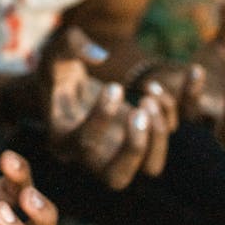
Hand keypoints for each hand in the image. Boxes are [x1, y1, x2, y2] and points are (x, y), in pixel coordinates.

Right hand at [38, 27, 175, 188]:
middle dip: (134, 146)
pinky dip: (169, 117)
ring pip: (150, 168)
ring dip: (157, 135)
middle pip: (117, 178)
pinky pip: (162, 142)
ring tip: (149, 99)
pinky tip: (154, 89)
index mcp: (63, 141)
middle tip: (140, 110)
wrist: (68, 84)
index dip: (103, 118)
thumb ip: (71, 45)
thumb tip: (100, 56)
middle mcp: (91, 158)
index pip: (84, 145)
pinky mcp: (140, 140)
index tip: (115, 86)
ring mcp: (119, 153)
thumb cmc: (58, 69)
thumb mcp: (55, 51)